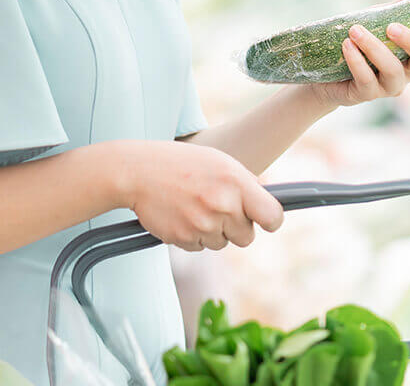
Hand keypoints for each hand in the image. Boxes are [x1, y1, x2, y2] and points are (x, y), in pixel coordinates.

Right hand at [111, 140, 283, 251]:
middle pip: (246, 237)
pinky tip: (182, 214)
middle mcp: (223, 205)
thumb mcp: (219, 162)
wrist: (138, 172)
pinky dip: (193, 236)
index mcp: (237, 182)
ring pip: (222, 243)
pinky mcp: (183, 238)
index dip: (270, 221)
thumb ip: (244, 183)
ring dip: (213, 231)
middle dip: (236, 227)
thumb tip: (264, 205)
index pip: (272, 216)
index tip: (264, 220)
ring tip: (195, 207)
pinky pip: (199, 247)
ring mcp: (203, 224)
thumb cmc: (181, 164)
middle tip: (218, 208)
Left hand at [307, 0, 409, 108]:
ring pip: (393, 71)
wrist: (329, 66)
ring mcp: (389, 86)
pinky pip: (366, 80)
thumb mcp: (386, 19)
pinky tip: (347, 45)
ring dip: (375, 48)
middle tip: (392, 26)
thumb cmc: (366, 39)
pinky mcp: (366, 94)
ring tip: (355, 30)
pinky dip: (357, 61)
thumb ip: (409, 7)